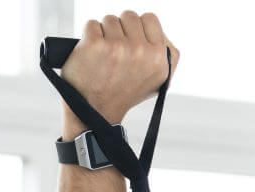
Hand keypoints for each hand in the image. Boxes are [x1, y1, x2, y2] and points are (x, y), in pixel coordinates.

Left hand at [61, 11, 178, 135]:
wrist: (97, 112)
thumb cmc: (125, 93)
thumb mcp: (158, 80)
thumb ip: (165, 55)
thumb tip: (161, 34)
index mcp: (161, 58)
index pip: (150, 18)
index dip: (139, 29)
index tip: (132, 42)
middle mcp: (142, 52)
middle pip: (129, 16)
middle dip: (122, 29)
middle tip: (117, 52)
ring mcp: (118, 48)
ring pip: (110, 19)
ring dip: (105, 33)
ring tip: (105, 56)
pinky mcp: (95, 45)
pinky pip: (92, 24)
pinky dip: (89, 36)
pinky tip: (92, 55)